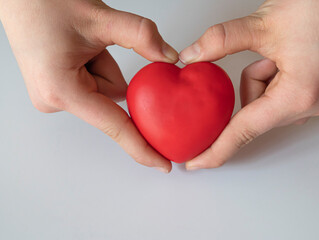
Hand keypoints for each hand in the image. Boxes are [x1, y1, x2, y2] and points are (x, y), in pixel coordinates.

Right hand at [0, 0, 177, 172]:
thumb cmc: (43, 3)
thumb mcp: (99, 17)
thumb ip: (140, 35)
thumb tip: (168, 56)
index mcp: (62, 90)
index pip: (114, 126)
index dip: (141, 147)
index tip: (162, 164)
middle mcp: (56, 99)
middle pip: (112, 97)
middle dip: (111, 69)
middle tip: (91, 43)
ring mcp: (55, 95)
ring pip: (105, 88)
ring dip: (103, 64)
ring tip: (80, 43)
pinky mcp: (58, 88)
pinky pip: (94, 84)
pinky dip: (96, 65)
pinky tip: (78, 48)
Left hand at [179, 0, 318, 169]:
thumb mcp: (262, 24)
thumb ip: (220, 41)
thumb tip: (191, 56)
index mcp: (299, 94)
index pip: (245, 130)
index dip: (217, 149)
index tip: (197, 162)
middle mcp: (312, 104)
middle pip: (254, 111)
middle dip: (251, 82)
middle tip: (267, 55)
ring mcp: (317, 101)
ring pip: (264, 102)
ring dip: (261, 78)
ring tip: (281, 52)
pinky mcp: (316, 94)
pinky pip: (278, 96)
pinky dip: (271, 78)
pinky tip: (285, 57)